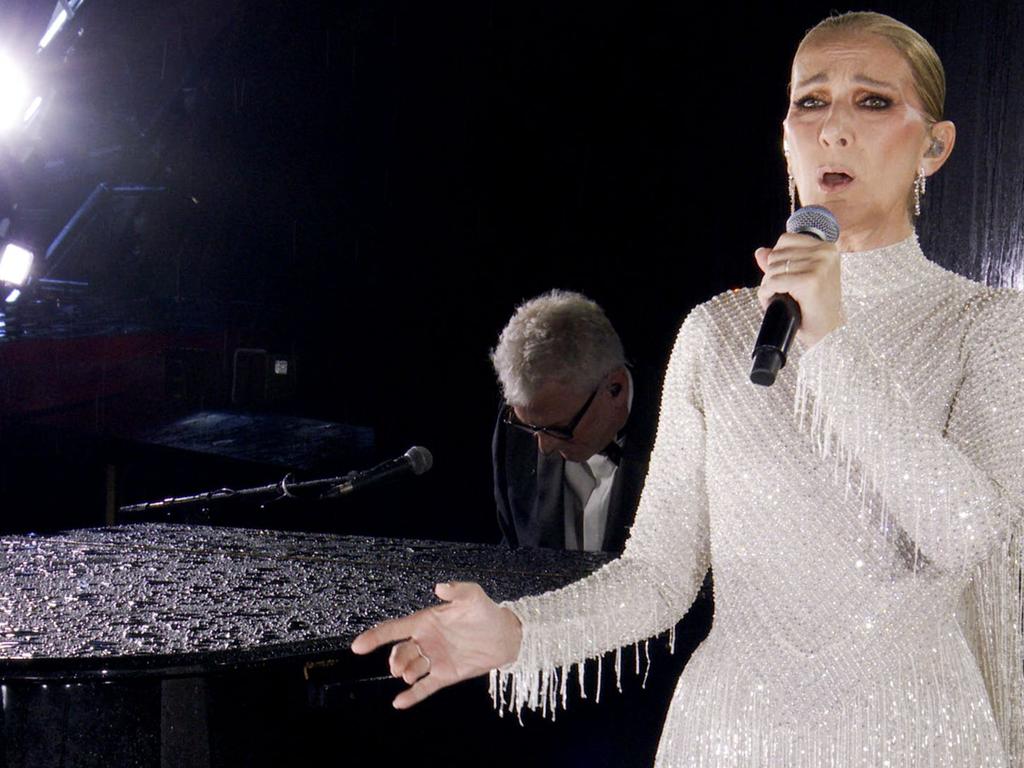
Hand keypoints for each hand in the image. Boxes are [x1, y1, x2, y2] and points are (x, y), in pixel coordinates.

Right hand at [350, 581, 522, 708]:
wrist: (506, 636)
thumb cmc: (486, 611)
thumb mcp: (473, 596)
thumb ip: (457, 590)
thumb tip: (440, 587)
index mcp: (426, 621)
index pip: (395, 629)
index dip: (375, 637)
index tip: (357, 646)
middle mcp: (426, 641)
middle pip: (400, 652)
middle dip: (395, 660)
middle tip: (398, 666)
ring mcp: (434, 659)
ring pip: (411, 668)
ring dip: (406, 673)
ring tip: (410, 674)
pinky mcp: (445, 675)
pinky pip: (425, 687)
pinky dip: (412, 696)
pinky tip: (399, 703)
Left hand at [755, 233, 842, 347]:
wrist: (827, 331)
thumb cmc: (814, 306)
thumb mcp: (798, 278)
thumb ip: (780, 262)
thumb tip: (760, 252)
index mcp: (826, 247)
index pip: (785, 240)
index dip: (776, 260)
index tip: (784, 277)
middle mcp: (825, 252)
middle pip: (775, 255)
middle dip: (771, 275)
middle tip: (781, 292)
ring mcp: (819, 265)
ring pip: (772, 269)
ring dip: (768, 286)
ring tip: (780, 298)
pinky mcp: (810, 281)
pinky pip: (773, 282)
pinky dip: (767, 294)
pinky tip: (774, 302)